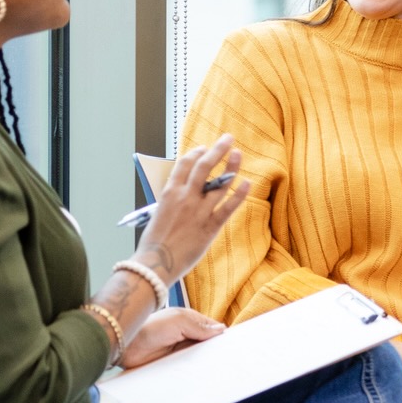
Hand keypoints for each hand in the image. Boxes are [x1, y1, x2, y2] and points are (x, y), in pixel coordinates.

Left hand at [119, 307, 225, 367]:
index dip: (222, 336)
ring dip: (206, 363)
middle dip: (216, 351)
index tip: (234, 346)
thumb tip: (221, 330)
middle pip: (207, 344)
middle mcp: (186, 335)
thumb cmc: (150, 328)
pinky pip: (189, 368)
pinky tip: (204, 377)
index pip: (212, 328)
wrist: (126, 346)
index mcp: (189, 321)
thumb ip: (199, 326)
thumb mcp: (178, 321)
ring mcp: (180, 350)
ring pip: (200, 358)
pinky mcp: (174, 364)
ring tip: (221, 372)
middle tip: (230, 362)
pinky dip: (195, 371)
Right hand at [135, 136, 249, 283]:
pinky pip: (228, 207)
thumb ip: (173, 201)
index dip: (196, 153)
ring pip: (219, 183)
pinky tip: (247, 182)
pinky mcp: (210, 227)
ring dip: (231, 166)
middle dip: (218, 149)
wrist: (155, 264)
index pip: (185, 163)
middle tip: (228, 139)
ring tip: (238, 155)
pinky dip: (239, 194)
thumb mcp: (159, 213)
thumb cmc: (154, 242)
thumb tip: (185, 193)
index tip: (204, 148)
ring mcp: (199, 211)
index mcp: (169, 192)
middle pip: (204, 166)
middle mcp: (185, 197)